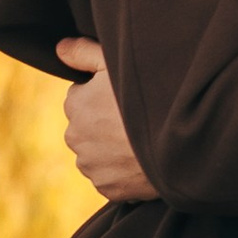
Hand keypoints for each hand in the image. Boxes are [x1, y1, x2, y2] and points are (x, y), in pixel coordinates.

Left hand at [59, 40, 159, 202]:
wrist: (179, 141)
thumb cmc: (148, 96)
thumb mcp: (114, 62)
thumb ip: (82, 52)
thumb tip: (58, 48)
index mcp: (74, 105)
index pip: (82, 98)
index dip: (104, 97)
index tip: (123, 100)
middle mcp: (75, 138)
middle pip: (88, 128)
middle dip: (105, 125)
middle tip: (134, 121)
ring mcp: (91, 166)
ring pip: (99, 154)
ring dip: (113, 150)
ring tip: (140, 141)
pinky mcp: (107, 188)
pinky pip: (112, 178)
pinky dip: (124, 172)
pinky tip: (142, 160)